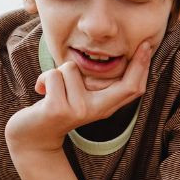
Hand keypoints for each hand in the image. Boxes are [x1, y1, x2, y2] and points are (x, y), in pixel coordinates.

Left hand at [5, 41, 153, 154]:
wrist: (32, 136)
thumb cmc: (56, 106)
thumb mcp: (80, 96)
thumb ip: (93, 83)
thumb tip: (112, 56)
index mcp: (103, 107)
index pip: (132, 89)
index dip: (142, 68)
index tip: (147, 45)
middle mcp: (96, 111)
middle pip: (126, 85)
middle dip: (136, 61)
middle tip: (142, 44)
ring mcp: (78, 110)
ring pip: (72, 68)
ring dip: (57, 72)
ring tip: (54, 89)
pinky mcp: (58, 108)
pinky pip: (55, 75)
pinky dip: (44, 79)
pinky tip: (42, 92)